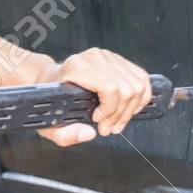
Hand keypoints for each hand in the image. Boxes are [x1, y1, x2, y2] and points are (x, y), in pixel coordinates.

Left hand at [33, 48, 151, 146]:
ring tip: (118, 121)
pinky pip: (142, 79)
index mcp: (77, 67)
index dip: (110, 109)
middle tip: (110, 128)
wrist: (51, 79)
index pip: (111, 88)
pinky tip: (130, 109)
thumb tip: (89, 134)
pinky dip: (141, 98)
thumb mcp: (49, 123)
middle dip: (122, 115)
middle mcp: (95, 58)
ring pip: (138, 86)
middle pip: (127, 89)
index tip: (99, 122)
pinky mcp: (119, 60)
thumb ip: (64, 135)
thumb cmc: (51, 99)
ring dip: (132, 109)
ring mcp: (109, 57)